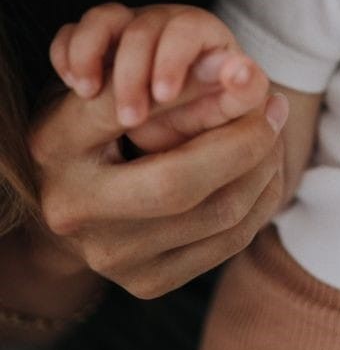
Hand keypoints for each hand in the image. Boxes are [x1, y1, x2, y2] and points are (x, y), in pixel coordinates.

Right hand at [29, 75, 287, 298]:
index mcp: (55, 146)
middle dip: (245, 140)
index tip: (245, 69)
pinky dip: (263, 198)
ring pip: (218, 213)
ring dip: (264, 166)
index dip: (192, 90)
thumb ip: (170, 77)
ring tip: (273, 131)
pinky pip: (230, 240)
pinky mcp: (147, 282)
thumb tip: (238, 67)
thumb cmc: (107, 125)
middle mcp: (72, 209)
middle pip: (178, 182)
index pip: (126, 110)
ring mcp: (109, 255)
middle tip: (275, 106)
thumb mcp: (120, 88)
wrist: (79, 199)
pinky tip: (266, 168)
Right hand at [50, 3, 268, 139]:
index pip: (186, 29)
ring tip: (89, 94)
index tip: (164, 96)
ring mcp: (128, 28)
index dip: (172, 59)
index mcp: (203, 32)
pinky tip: (72, 85)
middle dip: (131, 73)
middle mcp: (165, 23)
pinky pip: (71, 33)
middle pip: (142, 27)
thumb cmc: (212, 112)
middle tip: (131, 118)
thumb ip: (243, 91)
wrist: (182, 124)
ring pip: (102, 19)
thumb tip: (244, 71)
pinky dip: (66, 53)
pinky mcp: (96, 45)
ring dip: (91, 56)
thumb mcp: (231, 108)